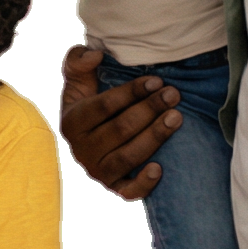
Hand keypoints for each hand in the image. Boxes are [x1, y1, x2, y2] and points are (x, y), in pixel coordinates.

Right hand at [57, 45, 178, 202]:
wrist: (90, 135)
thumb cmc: (88, 101)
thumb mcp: (77, 80)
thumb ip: (77, 61)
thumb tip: (94, 56)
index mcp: (70, 123)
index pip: (104, 106)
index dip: (131, 92)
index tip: (156, 80)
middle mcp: (80, 151)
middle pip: (120, 130)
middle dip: (150, 110)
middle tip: (173, 95)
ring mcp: (96, 172)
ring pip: (128, 156)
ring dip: (155, 136)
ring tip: (177, 117)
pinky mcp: (113, 188)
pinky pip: (128, 193)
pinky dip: (143, 184)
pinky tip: (160, 169)